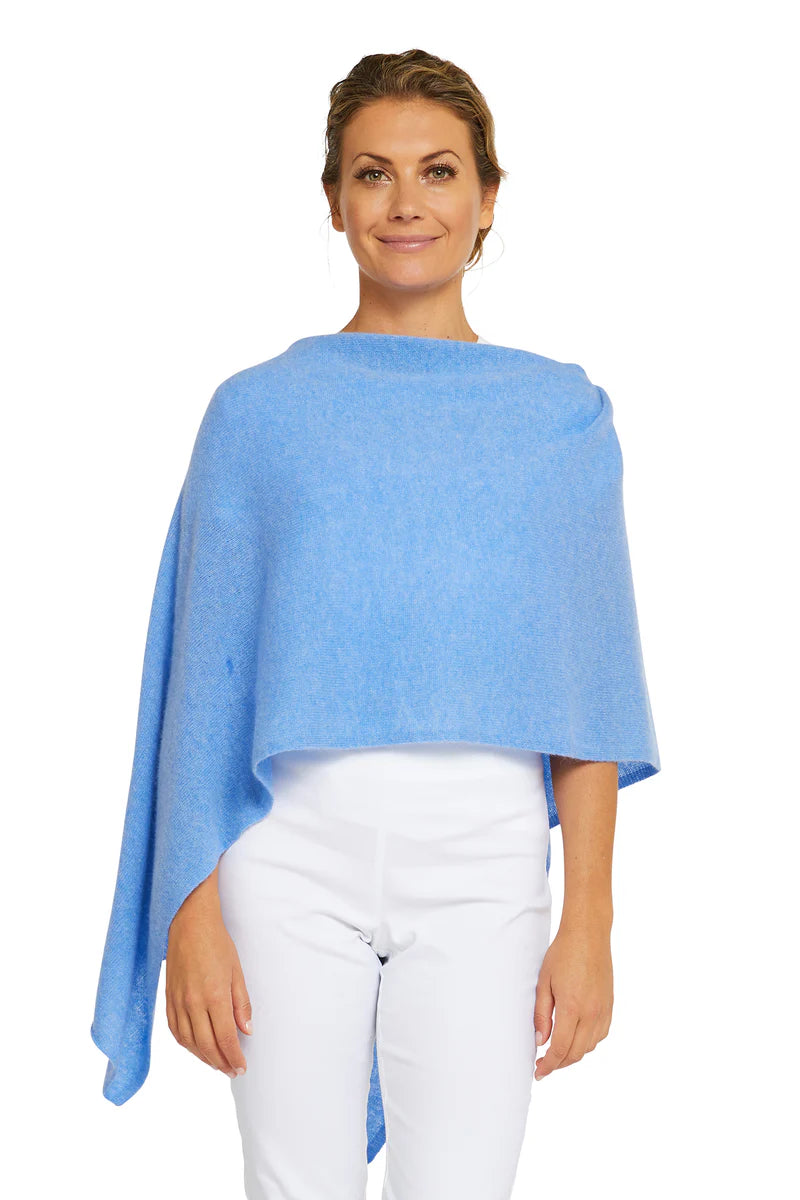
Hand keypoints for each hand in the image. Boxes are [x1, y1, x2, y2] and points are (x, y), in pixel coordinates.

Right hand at [165, 890, 251, 1078]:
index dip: (234, 1057)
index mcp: (214, 996)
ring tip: (217, 1063)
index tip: (241, 1068)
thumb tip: (247, 1031)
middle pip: (207, 1045)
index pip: (226, 1038)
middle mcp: (193, 1003)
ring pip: (189, 1042)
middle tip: (232, 1071)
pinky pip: (175, 1031)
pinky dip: (186, 1044)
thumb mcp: (236, 971)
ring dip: (203, 1057)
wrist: (189, 923)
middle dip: (221, 1062)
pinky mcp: (168, 999)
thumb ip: (241, 1003)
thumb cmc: (216, 943)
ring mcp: (178, 1002)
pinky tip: (195, 1048)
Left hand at [533, 922, 612, 1080]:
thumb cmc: (563, 954)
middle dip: (559, 1064)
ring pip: (590, 1047)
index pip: (561, 1049)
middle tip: (543, 1065)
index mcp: (573, 1007)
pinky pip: (601, 1035)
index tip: (538, 1072)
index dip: (549, 1065)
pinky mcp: (610, 1005)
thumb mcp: (544, 982)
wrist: (589, 935)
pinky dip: (588, 1043)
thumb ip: (542, 1014)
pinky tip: (576, 1038)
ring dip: (574, 1055)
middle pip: (576, 1053)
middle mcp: (592, 1013)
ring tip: (557, 1052)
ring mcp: (604, 1010)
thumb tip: (541, 1041)